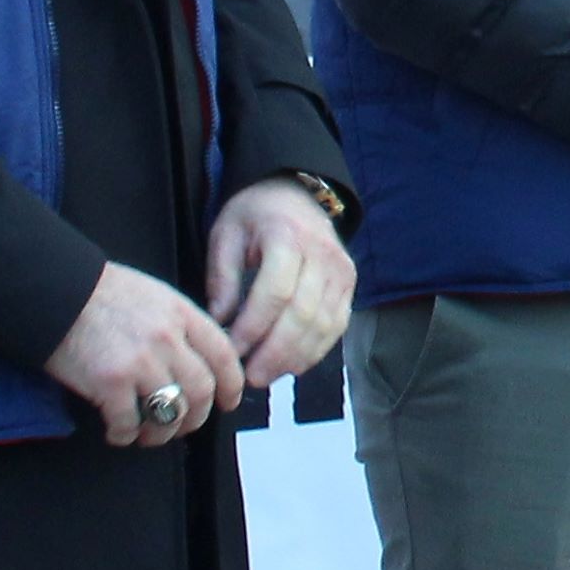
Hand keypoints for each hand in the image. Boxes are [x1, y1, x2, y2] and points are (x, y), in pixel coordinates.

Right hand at [43, 260, 245, 443]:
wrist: (55, 291)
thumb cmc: (99, 294)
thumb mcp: (153, 296)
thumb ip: (179, 326)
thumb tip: (196, 361)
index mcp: (181, 313)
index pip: (223, 356)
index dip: (231, 385)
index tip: (227, 401)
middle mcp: (167, 338)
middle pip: (201, 391)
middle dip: (196, 417)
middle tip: (182, 425)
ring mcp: (140, 362)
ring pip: (170, 414)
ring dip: (161, 433)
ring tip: (147, 434)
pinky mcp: (110, 383)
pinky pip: (129, 423)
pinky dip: (125, 435)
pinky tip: (118, 431)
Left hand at [204, 176, 355, 388]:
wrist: (296, 193)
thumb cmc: (256, 214)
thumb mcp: (226, 233)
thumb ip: (222, 277)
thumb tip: (220, 323)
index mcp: (287, 236)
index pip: (276, 292)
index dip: (254, 327)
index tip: (231, 350)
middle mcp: (322, 254)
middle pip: (303, 314)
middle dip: (275, 351)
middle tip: (250, 376)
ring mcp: (341, 271)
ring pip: (324, 325)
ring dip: (295, 357)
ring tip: (266, 375)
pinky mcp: (349, 286)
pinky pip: (337, 326)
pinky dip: (315, 350)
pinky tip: (291, 365)